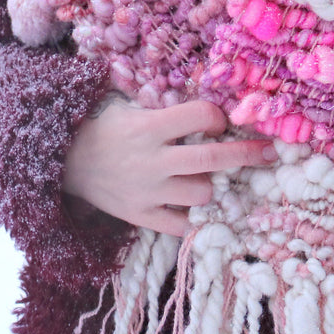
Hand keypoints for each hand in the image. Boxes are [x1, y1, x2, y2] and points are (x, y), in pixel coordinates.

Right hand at [63, 97, 275, 236]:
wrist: (64, 161)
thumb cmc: (103, 128)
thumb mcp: (130, 108)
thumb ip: (167, 111)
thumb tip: (211, 109)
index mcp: (149, 127)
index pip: (200, 116)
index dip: (217, 117)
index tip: (221, 121)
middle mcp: (152, 160)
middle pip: (212, 159)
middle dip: (246, 155)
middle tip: (269, 153)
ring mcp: (147, 192)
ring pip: (202, 194)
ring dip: (212, 185)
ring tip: (206, 177)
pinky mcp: (140, 216)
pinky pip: (181, 226)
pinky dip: (195, 219)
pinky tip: (202, 210)